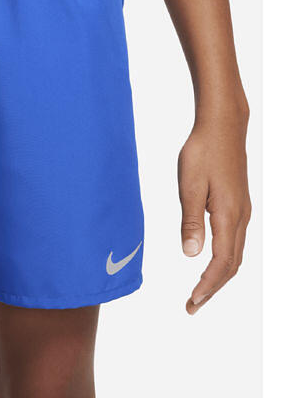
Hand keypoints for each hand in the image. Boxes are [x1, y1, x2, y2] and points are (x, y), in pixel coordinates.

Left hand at [177, 106, 250, 314]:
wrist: (222, 127)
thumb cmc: (202, 152)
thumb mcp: (189, 186)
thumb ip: (191, 221)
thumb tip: (190, 254)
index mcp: (228, 216)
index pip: (222, 263)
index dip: (208, 286)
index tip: (192, 302)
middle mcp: (240, 217)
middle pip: (232, 265)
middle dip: (213, 288)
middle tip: (193, 305)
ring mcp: (242, 211)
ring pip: (235, 254)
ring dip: (219, 275)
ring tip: (200, 290)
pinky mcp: (238, 204)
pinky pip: (235, 241)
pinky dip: (224, 259)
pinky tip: (211, 260)